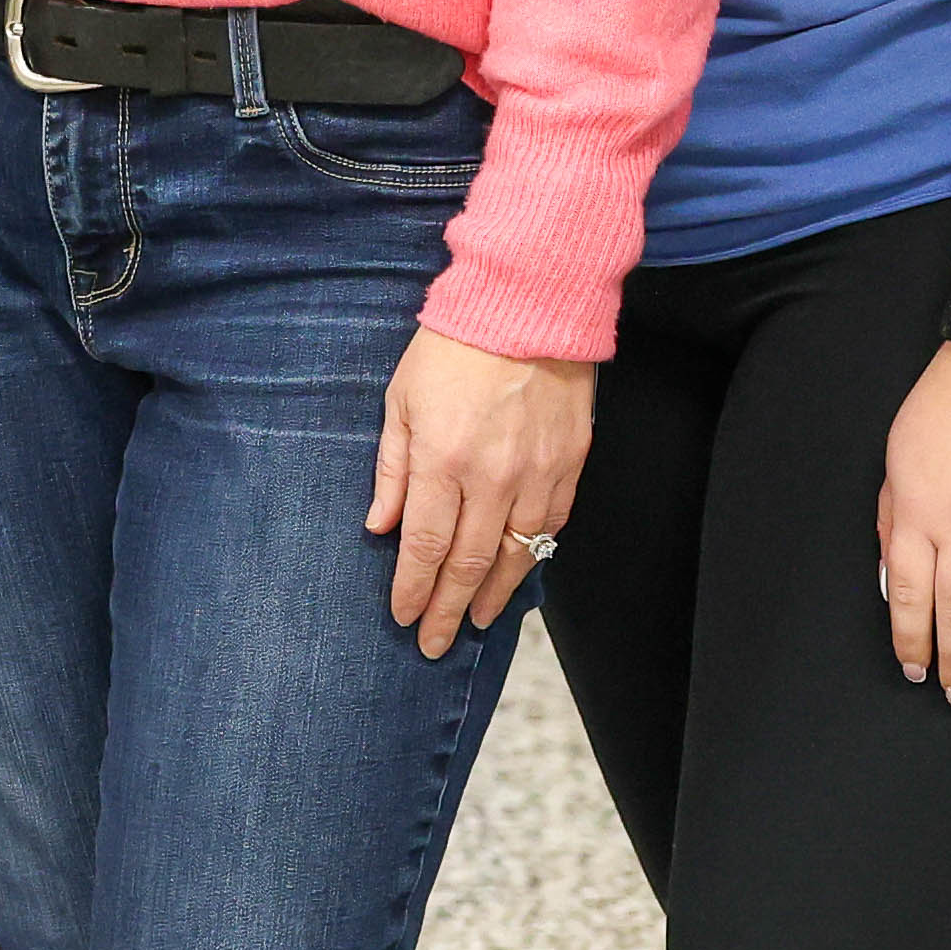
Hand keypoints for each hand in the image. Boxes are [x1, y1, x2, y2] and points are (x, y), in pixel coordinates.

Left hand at [370, 325, 591, 657]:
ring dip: (494, 595)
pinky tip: (518, 573)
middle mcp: (491, 476)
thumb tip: (379, 528)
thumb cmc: (452, 347)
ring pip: (516, 554)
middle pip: (469, 563)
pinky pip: (552, 526)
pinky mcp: (571, 465)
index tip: (405, 618)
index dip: (414, 590)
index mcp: (442, 459)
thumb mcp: (400, 400)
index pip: (425, 546)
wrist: (527, 306)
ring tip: (476, 622)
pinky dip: (533, 556)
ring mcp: (537, 473)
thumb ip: (391, 469)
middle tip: (436, 643)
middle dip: (449, 610)